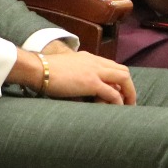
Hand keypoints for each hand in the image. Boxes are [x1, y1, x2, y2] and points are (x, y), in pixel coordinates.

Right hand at [13, 48, 135, 103]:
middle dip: (129, 86)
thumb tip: (79, 87)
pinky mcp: (91, 83)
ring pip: (123, 79)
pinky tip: (117, 109)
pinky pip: (112, 93)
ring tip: (128, 107)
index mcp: (89, 58)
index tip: (120, 92)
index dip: (119, 79)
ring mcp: (95, 72)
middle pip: (123, 71)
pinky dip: (118, 102)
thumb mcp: (66, 68)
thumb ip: (76, 73)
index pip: (112, 66)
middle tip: (129, 101)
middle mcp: (95, 62)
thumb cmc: (45, 71)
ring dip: (128, 93)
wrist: (38, 69)